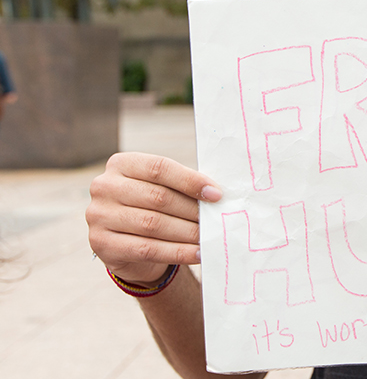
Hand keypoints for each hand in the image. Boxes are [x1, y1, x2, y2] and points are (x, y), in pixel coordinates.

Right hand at [86, 152, 222, 284]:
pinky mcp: (102, 244)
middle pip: (158, 197)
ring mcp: (99, 216)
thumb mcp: (161, 188)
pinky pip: (147, 249)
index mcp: (121, 164)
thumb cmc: (152, 207)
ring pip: (153, 224)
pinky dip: (178, 252)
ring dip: (187, 232)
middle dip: (191, 210)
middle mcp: (104, 187)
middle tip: (215, 219)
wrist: (129, 244)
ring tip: (209, 236)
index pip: (160, 168)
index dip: (190, 181)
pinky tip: (198, 253)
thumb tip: (214, 194)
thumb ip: (182, 186)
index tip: (216, 194)